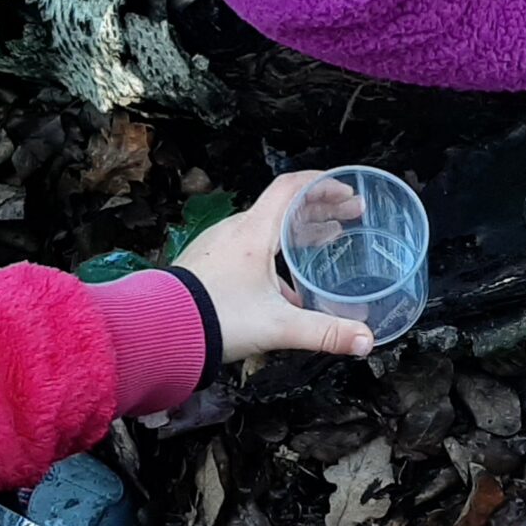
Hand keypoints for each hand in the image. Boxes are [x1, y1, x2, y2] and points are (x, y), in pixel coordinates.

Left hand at [174, 172, 374, 362]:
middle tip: (349, 216)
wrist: (158, 331)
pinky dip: (275, 251)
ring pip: (266, 229)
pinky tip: (287, 285)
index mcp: (253, 232)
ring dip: (298, 231)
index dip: (323, 185)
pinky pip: (249, 248)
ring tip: (326, 241)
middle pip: (283, 208)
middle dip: (320, 210)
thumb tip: (366, 340)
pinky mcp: (207, 264)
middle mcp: (234, 231)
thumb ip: (325, 332)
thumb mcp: (278, 326)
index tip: (347, 191)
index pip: (291, 188)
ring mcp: (218, 246)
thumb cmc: (217, 319)